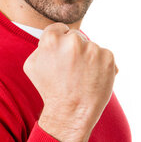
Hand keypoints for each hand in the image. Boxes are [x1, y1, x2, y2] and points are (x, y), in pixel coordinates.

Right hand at [23, 23, 117, 141]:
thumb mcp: (32, 66)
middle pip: (75, 37)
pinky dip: (101, 65)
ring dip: (88, 58)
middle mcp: (73, 41)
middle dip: (74, 50)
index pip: (59, 28)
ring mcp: (93, 49)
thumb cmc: (50, 90)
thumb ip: (41, 46)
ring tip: (81, 78)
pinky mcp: (108, 58)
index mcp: (52, 39)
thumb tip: (54, 35)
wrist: (71, 113)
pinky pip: (104, 55)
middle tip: (70, 71)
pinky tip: (92, 79)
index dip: (59, 42)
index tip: (61, 56)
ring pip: (90, 47)